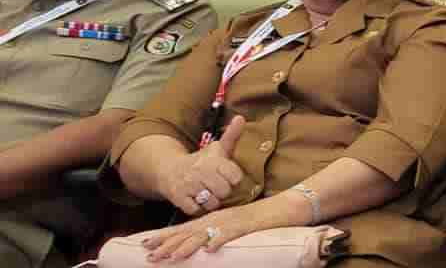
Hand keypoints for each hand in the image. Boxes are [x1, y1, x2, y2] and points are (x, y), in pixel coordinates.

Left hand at [139, 200, 275, 262]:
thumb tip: (201, 246)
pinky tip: (210, 250)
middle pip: (187, 233)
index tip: (145, 243)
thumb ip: (215, 233)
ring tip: (172, 257)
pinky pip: (229, 235)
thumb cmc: (256, 220)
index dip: (163, 236)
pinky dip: (219, 241)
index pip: (182, 228)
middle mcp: (215, 220)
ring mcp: (229, 223)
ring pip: (203, 235)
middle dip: (167, 244)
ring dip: (186, 247)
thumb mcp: (230, 226)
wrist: (281, 207)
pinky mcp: (244, 227)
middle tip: (150, 255)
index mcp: (211, 220)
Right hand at [158, 116, 245, 215]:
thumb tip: (241, 117)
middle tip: (216, 187)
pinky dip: (198, 209)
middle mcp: (200, 170)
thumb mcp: (216, 148)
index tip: (228, 176)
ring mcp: (188, 184)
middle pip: (224, 191)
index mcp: (212, 159)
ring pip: (211, 203)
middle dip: (222, 192)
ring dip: (211, 202)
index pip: (235, 176)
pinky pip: (196, 210)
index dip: (234, 179)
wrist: (168, 169)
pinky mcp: (177, 197)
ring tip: (207, 194)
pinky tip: (196, 200)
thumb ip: (232, 135)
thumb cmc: (200, 161)